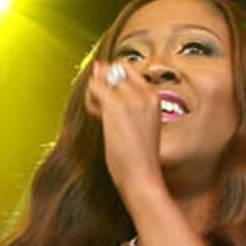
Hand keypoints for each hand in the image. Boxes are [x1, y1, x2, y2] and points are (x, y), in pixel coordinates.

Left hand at [85, 61, 174, 205]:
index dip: (115, 82)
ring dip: (94, 91)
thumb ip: (125, 103)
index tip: (111, 103)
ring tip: (98, 112)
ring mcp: (131, 97)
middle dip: (104, 82)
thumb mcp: (138, 124)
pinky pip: (94, 87)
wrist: (142, 176)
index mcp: (154, 97)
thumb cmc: (138, 158)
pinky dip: (90, 99)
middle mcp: (145, 93)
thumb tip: (103, 79)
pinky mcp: (115, 104)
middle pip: (116, 68)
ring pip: (102, 76)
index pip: (129, 70)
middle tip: (101, 106)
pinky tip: (96, 115)